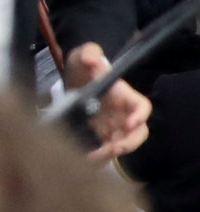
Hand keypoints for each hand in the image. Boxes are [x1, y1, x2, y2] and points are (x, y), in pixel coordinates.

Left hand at [67, 42, 152, 159]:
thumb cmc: (83, 67)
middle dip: (130, 142)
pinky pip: (105, 150)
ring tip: (96, 155)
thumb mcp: (84, 56)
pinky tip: (85, 158)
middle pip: (138, 132)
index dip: (140, 115)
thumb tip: (90, 58)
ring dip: (113, 152)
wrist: (70, 81)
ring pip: (123, 144)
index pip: (142, 106)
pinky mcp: (99, 136)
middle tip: (114, 148)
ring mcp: (112, 126)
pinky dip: (99, 157)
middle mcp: (123, 113)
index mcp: (124, 95)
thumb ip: (89, 54)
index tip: (129, 123)